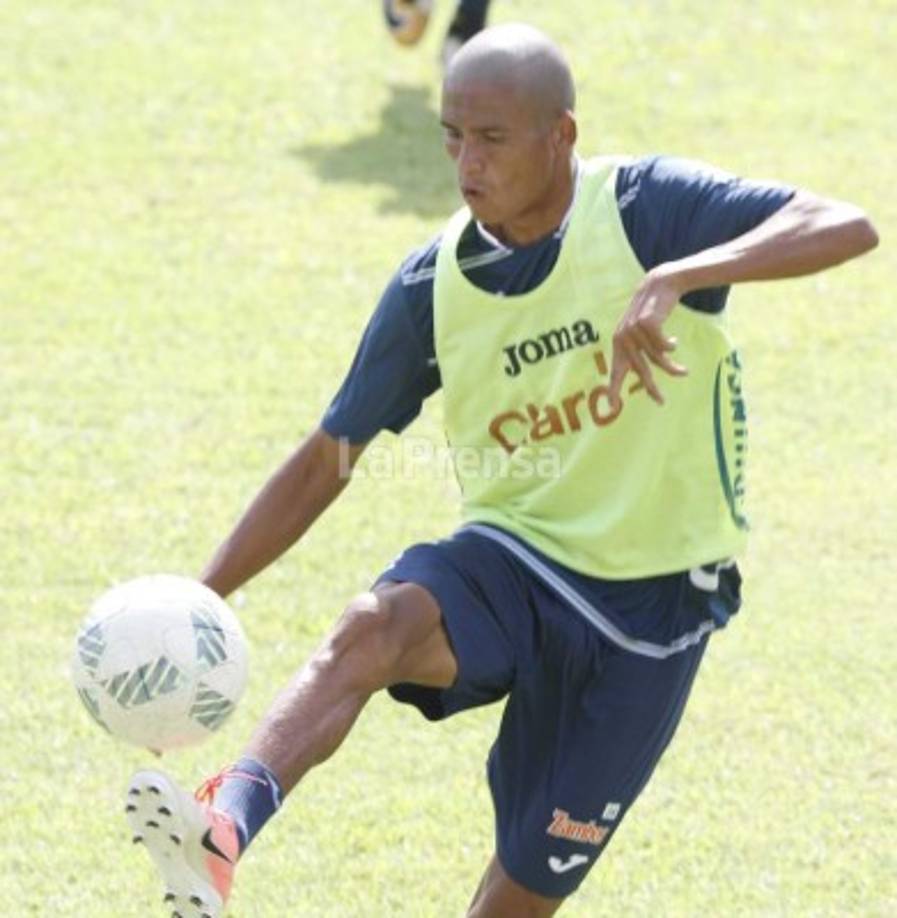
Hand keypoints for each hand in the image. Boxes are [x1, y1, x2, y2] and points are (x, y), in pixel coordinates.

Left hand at [608, 267, 688, 408]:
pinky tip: (675, 343)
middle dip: (651, 387)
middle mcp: (622, 338)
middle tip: (661, 402)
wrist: (660, 283)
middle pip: (639, 370)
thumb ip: (639, 350)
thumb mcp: (641, 331)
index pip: (616, 370)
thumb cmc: (652, 311)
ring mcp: (633, 330)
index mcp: (618, 342)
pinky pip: (664, 346)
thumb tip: (642, 377)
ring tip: (684, 372)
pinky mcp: (646, 323)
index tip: (611, 407)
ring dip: (672, 367)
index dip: (614, 388)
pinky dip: (671, 347)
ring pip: (656, 359)